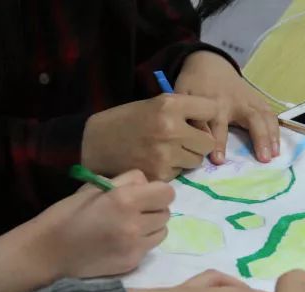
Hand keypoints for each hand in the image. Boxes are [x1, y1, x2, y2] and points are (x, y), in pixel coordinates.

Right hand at [27, 169, 173, 277]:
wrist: (49, 252)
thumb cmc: (68, 214)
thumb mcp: (95, 187)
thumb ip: (126, 181)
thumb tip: (148, 184)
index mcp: (125, 200)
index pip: (167, 193)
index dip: (158, 192)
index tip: (145, 195)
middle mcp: (135, 224)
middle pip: (166, 212)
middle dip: (154, 209)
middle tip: (134, 211)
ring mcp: (135, 246)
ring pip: (162, 231)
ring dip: (151, 227)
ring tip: (130, 226)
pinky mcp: (132, 263)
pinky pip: (149, 247)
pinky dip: (141, 242)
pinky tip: (121, 241)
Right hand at [81, 94, 218, 181]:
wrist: (92, 143)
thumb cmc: (125, 121)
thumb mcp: (153, 104)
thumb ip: (183, 112)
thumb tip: (210, 127)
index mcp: (170, 105)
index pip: (212, 109)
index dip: (206, 116)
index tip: (197, 121)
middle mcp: (171, 129)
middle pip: (209, 142)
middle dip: (198, 142)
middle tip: (182, 141)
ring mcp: (166, 154)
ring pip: (197, 160)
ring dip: (186, 158)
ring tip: (166, 152)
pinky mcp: (160, 175)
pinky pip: (180, 173)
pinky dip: (171, 170)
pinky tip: (154, 163)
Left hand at [175, 51, 279, 164]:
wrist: (209, 63)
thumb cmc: (194, 85)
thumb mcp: (183, 96)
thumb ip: (191, 117)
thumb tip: (198, 139)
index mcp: (215, 103)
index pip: (217, 125)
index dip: (217, 143)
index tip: (219, 160)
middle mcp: (236, 102)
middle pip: (252, 119)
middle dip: (258, 138)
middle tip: (263, 159)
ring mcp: (249, 100)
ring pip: (264, 117)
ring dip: (271, 136)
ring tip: (275, 155)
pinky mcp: (257, 100)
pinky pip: (270, 114)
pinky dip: (275, 130)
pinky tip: (277, 147)